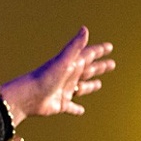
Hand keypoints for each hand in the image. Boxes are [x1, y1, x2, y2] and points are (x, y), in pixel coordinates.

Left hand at [0, 26, 115, 124]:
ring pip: (81, 88)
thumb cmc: (45, 77)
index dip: (99, 50)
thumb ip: (75, 46)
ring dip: (90, 86)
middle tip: (112, 64)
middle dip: (100, 67)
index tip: (109, 47)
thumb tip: (85, 28)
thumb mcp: (63, 60)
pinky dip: (76, 109)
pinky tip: (81, 111)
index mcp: (71, 64)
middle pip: (88, 70)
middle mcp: (69, 76)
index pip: (89, 55)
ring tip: (99, 84)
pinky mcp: (61, 104)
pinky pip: (71, 107)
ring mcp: (65, 90)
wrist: (29, 96)